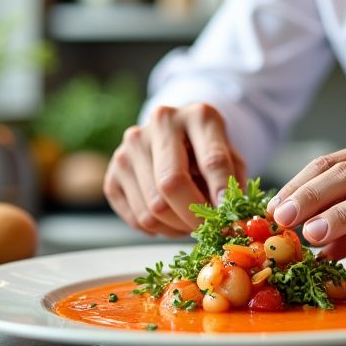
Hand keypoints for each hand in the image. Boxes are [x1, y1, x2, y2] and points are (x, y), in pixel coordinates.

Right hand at [104, 103, 247, 236]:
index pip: (212, 160)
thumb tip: (228, 221)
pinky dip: (156, 230)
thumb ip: (232, 185)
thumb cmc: (208, 151)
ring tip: (188, 223)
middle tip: (205, 229)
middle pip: (171, 184)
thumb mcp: (231, 159)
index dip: (221, 193)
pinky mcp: (113, 171)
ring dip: (175, 227)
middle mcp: (161, 123)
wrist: (177, 137)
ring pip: (152, 208)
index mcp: (198, 116)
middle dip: (192, 216)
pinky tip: (168, 221)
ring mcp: (131, 146)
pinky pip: (134, 218)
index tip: (227, 215)